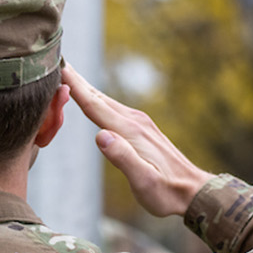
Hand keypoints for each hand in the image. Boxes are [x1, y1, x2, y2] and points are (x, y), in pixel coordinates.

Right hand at [63, 63, 211, 217]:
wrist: (194, 191)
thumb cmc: (167, 191)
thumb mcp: (143, 181)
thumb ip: (122, 157)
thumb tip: (100, 135)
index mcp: (129, 131)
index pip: (94, 105)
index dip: (74, 87)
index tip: (60, 67)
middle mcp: (134, 121)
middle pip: (98, 97)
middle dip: (77, 80)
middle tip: (58, 61)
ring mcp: (139, 123)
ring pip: (105, 101)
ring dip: (86, 88)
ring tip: (69, 76)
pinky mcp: (142, 128)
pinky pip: (114, 109)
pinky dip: (98, 100)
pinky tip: (94, 100)